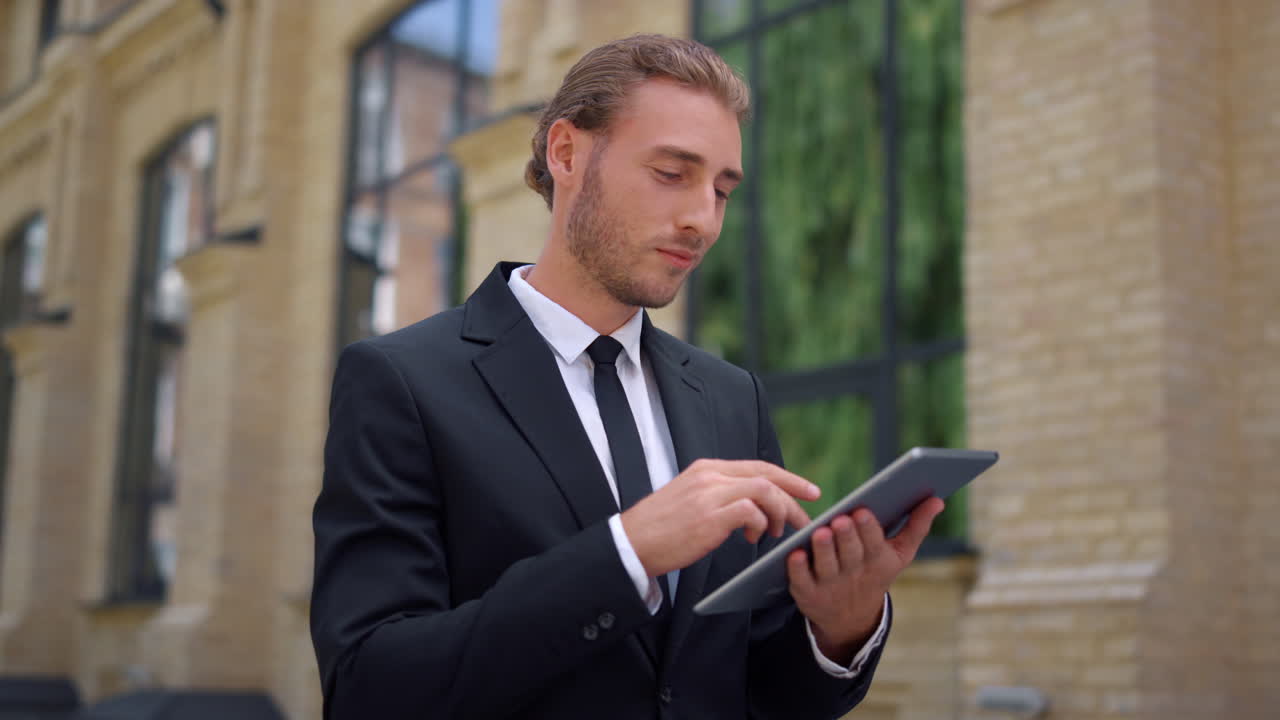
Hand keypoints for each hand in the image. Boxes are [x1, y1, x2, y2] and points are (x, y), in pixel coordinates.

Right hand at [621, 459, 818, 577]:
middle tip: (805, 519)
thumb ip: (718, 495)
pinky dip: (760, 523)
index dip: (788, 478)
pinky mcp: (709, 516)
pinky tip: (752, 537)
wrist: (631, 543)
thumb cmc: (661, 528)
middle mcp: (710, 475)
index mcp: (707, 469)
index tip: (808, 491)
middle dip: (794, 496)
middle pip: (767, 475)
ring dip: (779, 512)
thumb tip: (752, 506)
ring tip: (774, 532)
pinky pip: (751, 511)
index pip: (758, 466)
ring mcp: (709, 494)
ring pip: (764, 490)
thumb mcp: (691, 499)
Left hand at [787, 497, 945, 663]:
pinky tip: (795, 553)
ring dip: (823, 550)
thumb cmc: (875, 571)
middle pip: (850, 554)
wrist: (851, 617)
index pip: (873, 543)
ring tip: (821, 532)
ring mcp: (830, 585)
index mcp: (877, 560)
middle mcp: (853, 573)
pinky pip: (800, 580)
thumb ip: (917, 526)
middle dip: (846, 537)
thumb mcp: (899, 554)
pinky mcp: (807, 593)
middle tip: (841, 520)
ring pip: (826, 566)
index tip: (862, 511)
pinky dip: (798, 569)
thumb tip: (938, 500)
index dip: (867, 529)